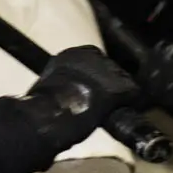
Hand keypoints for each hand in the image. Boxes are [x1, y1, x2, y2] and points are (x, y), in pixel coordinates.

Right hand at [11, 46, 144, 152]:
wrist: (46, 118)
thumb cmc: (40, 108)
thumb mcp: (48, 87)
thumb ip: (62, 84)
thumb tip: (66, 93)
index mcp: (69, 55)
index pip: (92, 60)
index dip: (96, 77)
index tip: (93, 89)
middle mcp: (90, 56)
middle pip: (110, 68)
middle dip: (108, 84)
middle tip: (103, 101)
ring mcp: (106, 70)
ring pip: (122, 79)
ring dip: (120, 93)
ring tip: (114, 108)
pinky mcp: (118, 87)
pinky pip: (132, 93)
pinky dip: (130, 102)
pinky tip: (123, 110)